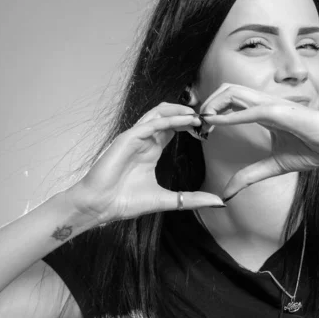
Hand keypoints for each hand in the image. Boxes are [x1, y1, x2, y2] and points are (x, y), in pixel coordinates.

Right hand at [65, 103, 225, 222]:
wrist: (100, 206)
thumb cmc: (125, 202)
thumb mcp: (168, 200)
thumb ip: (192, 199)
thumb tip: (218, 202)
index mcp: (150, 151)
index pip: (172, 129)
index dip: (189, 125)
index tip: (207, 128)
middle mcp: (144, 141)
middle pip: (167, 116)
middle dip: (187, 113)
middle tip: (206, 117)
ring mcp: (135, 138)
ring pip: (159, 114)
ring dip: (179, 111)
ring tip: (198, 114)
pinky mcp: (128, 138)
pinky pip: (151, 124)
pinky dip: (170, 120)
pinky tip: (186, 121)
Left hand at [198, 83, 318, 200]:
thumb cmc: (313, 148)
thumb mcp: (273, 166)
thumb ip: (250, 175)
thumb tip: (228, 192)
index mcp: (263, 111)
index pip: (231, 101)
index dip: (212, 111)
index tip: (201, 129)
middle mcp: (264, 103)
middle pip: (226, 89)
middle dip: (207, 103)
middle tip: (197, 125)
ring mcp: (271, 104)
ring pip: (232, 92)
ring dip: (213, 105)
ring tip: (202, 123)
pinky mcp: (278, 112)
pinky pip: (248, 110)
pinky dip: (228, 115)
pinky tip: (214, 123)